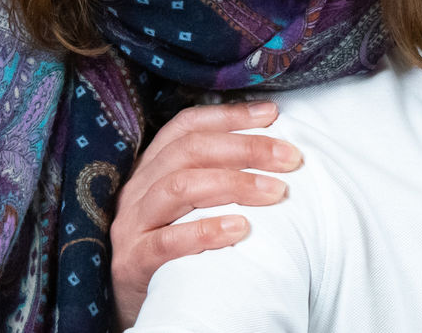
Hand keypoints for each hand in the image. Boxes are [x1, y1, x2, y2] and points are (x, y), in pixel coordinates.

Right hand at [109, 101, 301, 329]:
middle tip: (289, 158)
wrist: (148, 307)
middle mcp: (137, 189)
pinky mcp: (133, 262)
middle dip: (245, 148)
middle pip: (189, 150)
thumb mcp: (190, 204)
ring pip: (179, 186)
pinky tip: (240, 229)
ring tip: (275, 191)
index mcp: (151, 167)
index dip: (228, 115)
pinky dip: (207, 231)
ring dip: (234, 184)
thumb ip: (216, 173)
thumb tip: (273, 143)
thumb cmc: (179, 247)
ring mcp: (132, 225)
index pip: (186, 125)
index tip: (271, 114)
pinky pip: (168, 241)